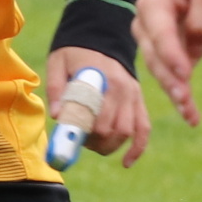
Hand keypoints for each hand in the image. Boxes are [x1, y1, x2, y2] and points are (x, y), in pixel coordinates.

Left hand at [42, 47, 151, 167]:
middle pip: (112, 129)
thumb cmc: (74, 53)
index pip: (97, 116)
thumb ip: (57, 88)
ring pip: (127, 132)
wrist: (99, 38)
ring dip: (110, 146)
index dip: (83, 132)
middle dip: (94, 141)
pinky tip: (126, 162)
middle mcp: (123, 88)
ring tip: (93, 144)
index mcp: (103, 78)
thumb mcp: (58, 63)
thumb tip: (58, 116)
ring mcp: (134, 96)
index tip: (70, 134)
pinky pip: (144, 129)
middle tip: (79, 138)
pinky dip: (137, 148)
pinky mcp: (140, 102)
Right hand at [133, 0, 201, 127]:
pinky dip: (183, 100)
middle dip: (170, 79)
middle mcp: (146, 27)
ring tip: (189, 113)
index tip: (186, 72)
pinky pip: (174, 81)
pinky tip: (193, 118)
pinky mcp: (167, 60)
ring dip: (176, 94)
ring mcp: (153, 45)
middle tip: (183, 98)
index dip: (171, 54)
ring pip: (161, 74)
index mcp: (152, 6)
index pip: (160, 34)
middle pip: (155, 58)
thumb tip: (196, 38)